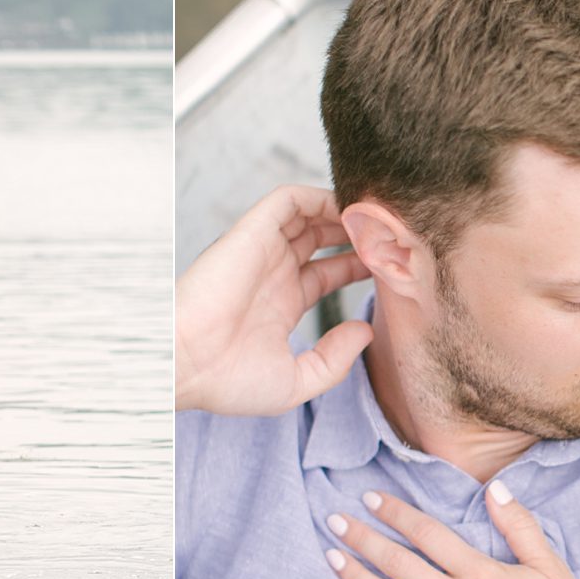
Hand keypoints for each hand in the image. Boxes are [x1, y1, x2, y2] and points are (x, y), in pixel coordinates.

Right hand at [175, 184, 370, 414]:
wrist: (186, 365)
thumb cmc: (227, 382)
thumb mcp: (296, 382)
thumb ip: (335, 359)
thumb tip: (365, 330)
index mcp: (280, 305)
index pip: (327, 273)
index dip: (359, 267)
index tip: (392, 268)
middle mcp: (272, 273)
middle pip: (322, 239)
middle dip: (357, 235)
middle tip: (393, 238)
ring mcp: (262, 251)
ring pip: (309, 214)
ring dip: (343, 212)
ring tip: (378, 219)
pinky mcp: (251, 232)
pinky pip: (289, 199)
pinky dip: (321, 196)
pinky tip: (351, 209)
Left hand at [325, 481, 579, 578]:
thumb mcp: (551, 570)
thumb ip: (520, 527)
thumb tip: (495, 488)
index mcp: (479, 574)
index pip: (427, 534)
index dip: (396, 513)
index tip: (370, 497)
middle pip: (398, 563)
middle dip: (363, 538)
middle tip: (334, 520)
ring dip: (355, 577)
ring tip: (330, 556)